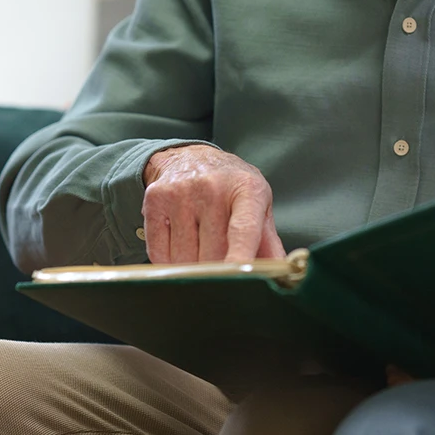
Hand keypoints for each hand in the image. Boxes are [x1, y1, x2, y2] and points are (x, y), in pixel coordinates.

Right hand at [141, 145, 286, 263]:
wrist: (190, 157)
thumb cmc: (230, 187)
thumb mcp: (257, 204)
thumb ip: (268, 242)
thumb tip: (279, 275)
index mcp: (246, 189)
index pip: (243, 229)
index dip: (240, 256)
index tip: (238, 276)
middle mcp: (212, 187)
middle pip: (213, 254)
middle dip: (217, 269)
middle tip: (220, 258)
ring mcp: (181, 193)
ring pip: (184, 259)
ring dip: (192, 266)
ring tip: (199, 245)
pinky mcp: (155, 201)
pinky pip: (160, 254)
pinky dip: (169, 261)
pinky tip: (179, 242)